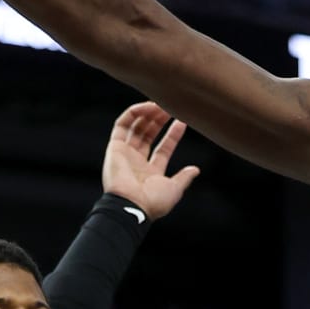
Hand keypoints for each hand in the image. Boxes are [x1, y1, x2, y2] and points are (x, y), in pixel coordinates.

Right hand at [102, 102, 200, 220]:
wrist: (131, 205)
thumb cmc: (153, 202)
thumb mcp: (174, 190)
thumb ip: (184, 178)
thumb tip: (195, 170)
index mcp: (150, 172)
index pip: (163, 148)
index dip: (173, 134)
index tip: (182, 121)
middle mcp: (136, 161)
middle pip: (148, 134)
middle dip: (160, 120)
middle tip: (171, 107)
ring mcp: (125, 153)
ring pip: (136, 127)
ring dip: (148, 113)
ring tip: (160, 103)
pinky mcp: (114, 147)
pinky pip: (122, 125)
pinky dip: (132, 113)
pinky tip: (146, 107)